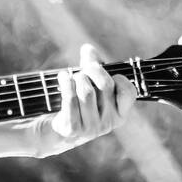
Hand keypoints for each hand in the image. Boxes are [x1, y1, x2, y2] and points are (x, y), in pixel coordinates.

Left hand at [34, 43, 136, 157]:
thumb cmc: (76, 105)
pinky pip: (70, 99)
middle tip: (83, 69)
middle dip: (92, 70)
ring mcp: (91, 128)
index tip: (106, 73)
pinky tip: (62, 77)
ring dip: (77, 77)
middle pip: (105, 85)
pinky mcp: (73, 129)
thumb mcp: (89, 86)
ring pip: (87, 91)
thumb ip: (92, 67)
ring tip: (71, 76)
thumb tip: (88, 49)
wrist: (53, 132)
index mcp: (119, 115)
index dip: (118, 77)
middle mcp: (108, 124)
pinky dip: (66, 83)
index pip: (129, 92)